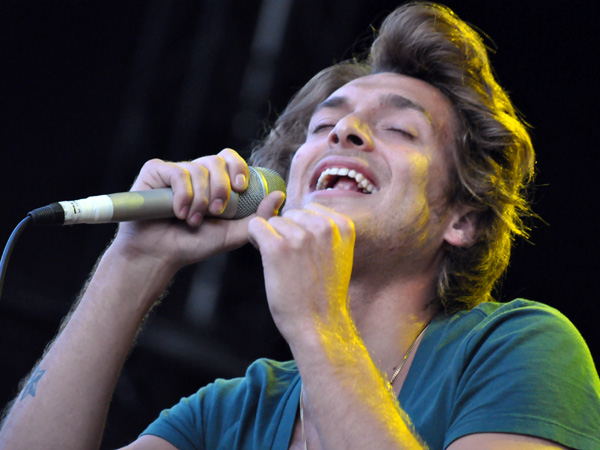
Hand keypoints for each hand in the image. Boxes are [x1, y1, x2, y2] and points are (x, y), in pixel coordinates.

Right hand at [111, 148, 285, 270]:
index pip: (231, 159)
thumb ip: (257, 217)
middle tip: (217, 212)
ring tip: (193, 220)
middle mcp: (195, 172)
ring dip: (200, 198)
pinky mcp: (155, 171)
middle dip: (221, 188)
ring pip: (198, 168)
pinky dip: (182, 194)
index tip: (241, 188)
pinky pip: (177, 172)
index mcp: (214, 182)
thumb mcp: (232, 234)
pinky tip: (178, 212)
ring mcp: (174, 170)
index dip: (238, 168)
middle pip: (217, 161)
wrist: (159, 255)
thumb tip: (280, 195)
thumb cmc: (194, 244)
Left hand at [248, 203, 354, 343]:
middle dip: (287, 232)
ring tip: (283, 264)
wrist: (319, 325)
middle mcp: (323, 226)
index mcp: (342, 225)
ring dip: (273, 239)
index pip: (310, 208)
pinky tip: (266, 257)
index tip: (306, 250)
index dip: (302, 227)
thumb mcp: (337, 253)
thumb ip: (323, 230)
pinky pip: (256, 226)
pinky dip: (256, 240)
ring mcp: (300, 237)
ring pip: (273, 221)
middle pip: (290, 214)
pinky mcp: (277, 248)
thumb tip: (292, 210)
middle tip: (294, 260)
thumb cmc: (324, 292)